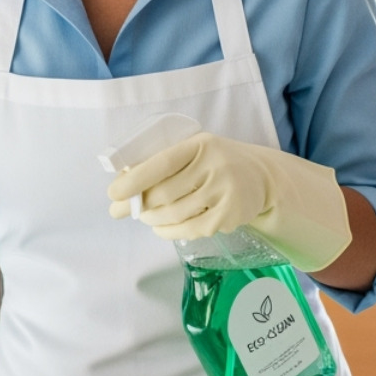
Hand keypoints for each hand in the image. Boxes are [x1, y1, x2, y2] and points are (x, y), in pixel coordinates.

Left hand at [106, 131, 351, 271]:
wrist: (261, 177)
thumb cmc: (214, 163)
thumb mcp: (193, 152)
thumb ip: (161, 166)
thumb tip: (120, 193)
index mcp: (199, 145)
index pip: (160, 163)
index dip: (134, 180)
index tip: (113, 193)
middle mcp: (214, 166)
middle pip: (164, 193)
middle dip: (138, 205)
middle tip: (121, 211)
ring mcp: (225, 191)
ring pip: (175, 213)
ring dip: (152, 219)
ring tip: (145, 217)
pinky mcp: (231, 215)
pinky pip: (191, 229)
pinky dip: (169, 231)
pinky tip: (161, 228)